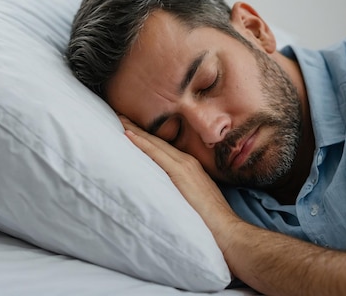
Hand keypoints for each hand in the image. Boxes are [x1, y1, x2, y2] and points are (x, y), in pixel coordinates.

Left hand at [119, 116, 238, 246]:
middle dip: (137, 129)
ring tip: (120, 119)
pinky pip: (156, 153)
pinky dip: (142, 143)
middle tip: (120, 116)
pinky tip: (129, 135)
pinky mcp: (180, 173)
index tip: (130, 128)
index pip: (162, 149)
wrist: (226, 228)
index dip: (146, 138)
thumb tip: (160, 191)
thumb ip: (178, 190)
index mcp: (189, 167)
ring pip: (154, 143)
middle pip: (156, 141)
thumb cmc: (208, 220)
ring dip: (135, 131)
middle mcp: (186, 162)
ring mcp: (184, 166)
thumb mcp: (191, 198)